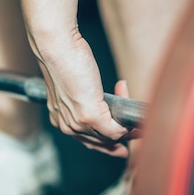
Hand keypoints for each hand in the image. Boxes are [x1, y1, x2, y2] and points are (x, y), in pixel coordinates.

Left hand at [35, 31, 128, 156]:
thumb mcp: (73, 85)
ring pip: (111, 137)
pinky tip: (125, 97)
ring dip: (126, 124)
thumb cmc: (64, 59)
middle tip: (137, 129)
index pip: (87, 141)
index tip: (120, 146)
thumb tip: (106, 105)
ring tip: (129, 102)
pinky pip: (116, 130)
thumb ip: (85, 99)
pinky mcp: (90, 116)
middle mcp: (68, 126)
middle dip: (122, 133)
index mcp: (61, 120)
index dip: (106, 145)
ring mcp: (79, 123)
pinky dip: (127, 121)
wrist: (57, 48)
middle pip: (101, 141)